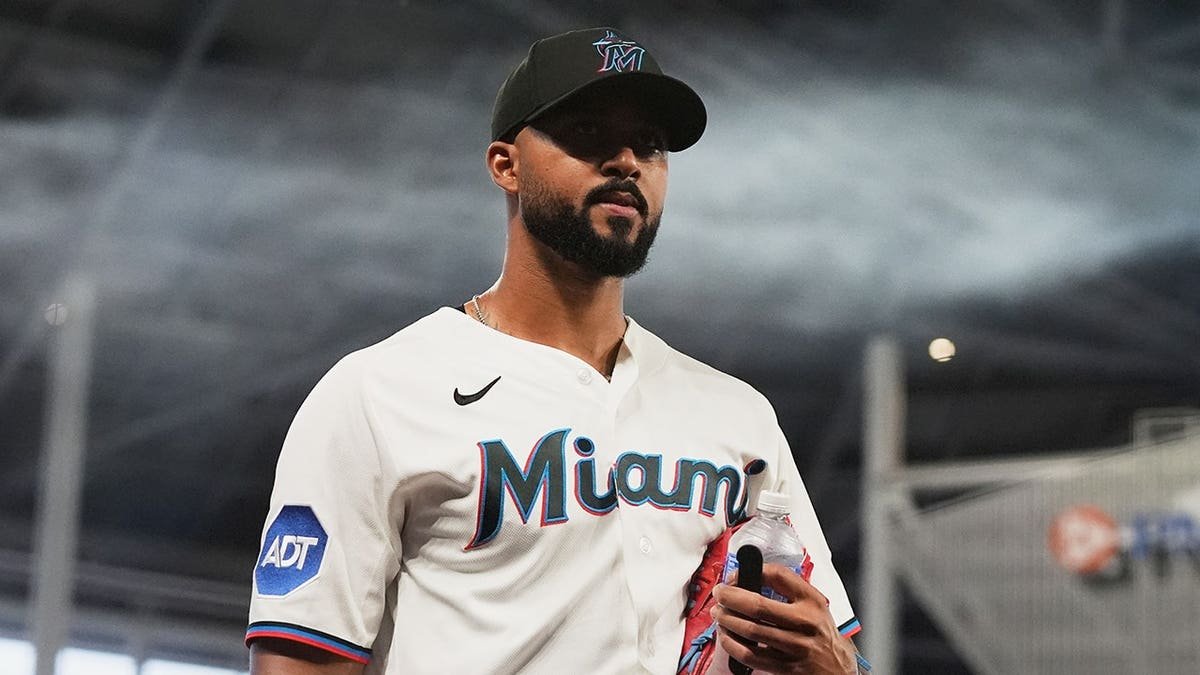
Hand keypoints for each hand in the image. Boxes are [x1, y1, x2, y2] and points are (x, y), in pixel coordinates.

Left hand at [710, 564, 856, 673]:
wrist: (837, 666)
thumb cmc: (820, 631)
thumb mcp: (813, 603)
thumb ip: (787, 588)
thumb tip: (749, 577)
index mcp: (811, 601)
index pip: (778, 576)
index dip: (751, 572)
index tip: (736, 575)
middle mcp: (805, 623)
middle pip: (758, 606)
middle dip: (730, 597)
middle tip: (719, 594)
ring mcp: (795, 647)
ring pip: (750, 630)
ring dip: (727, 620)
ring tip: (719, 613)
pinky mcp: (785, 667)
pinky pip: (750, 655)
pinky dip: (732, 644)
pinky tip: (727, 636)